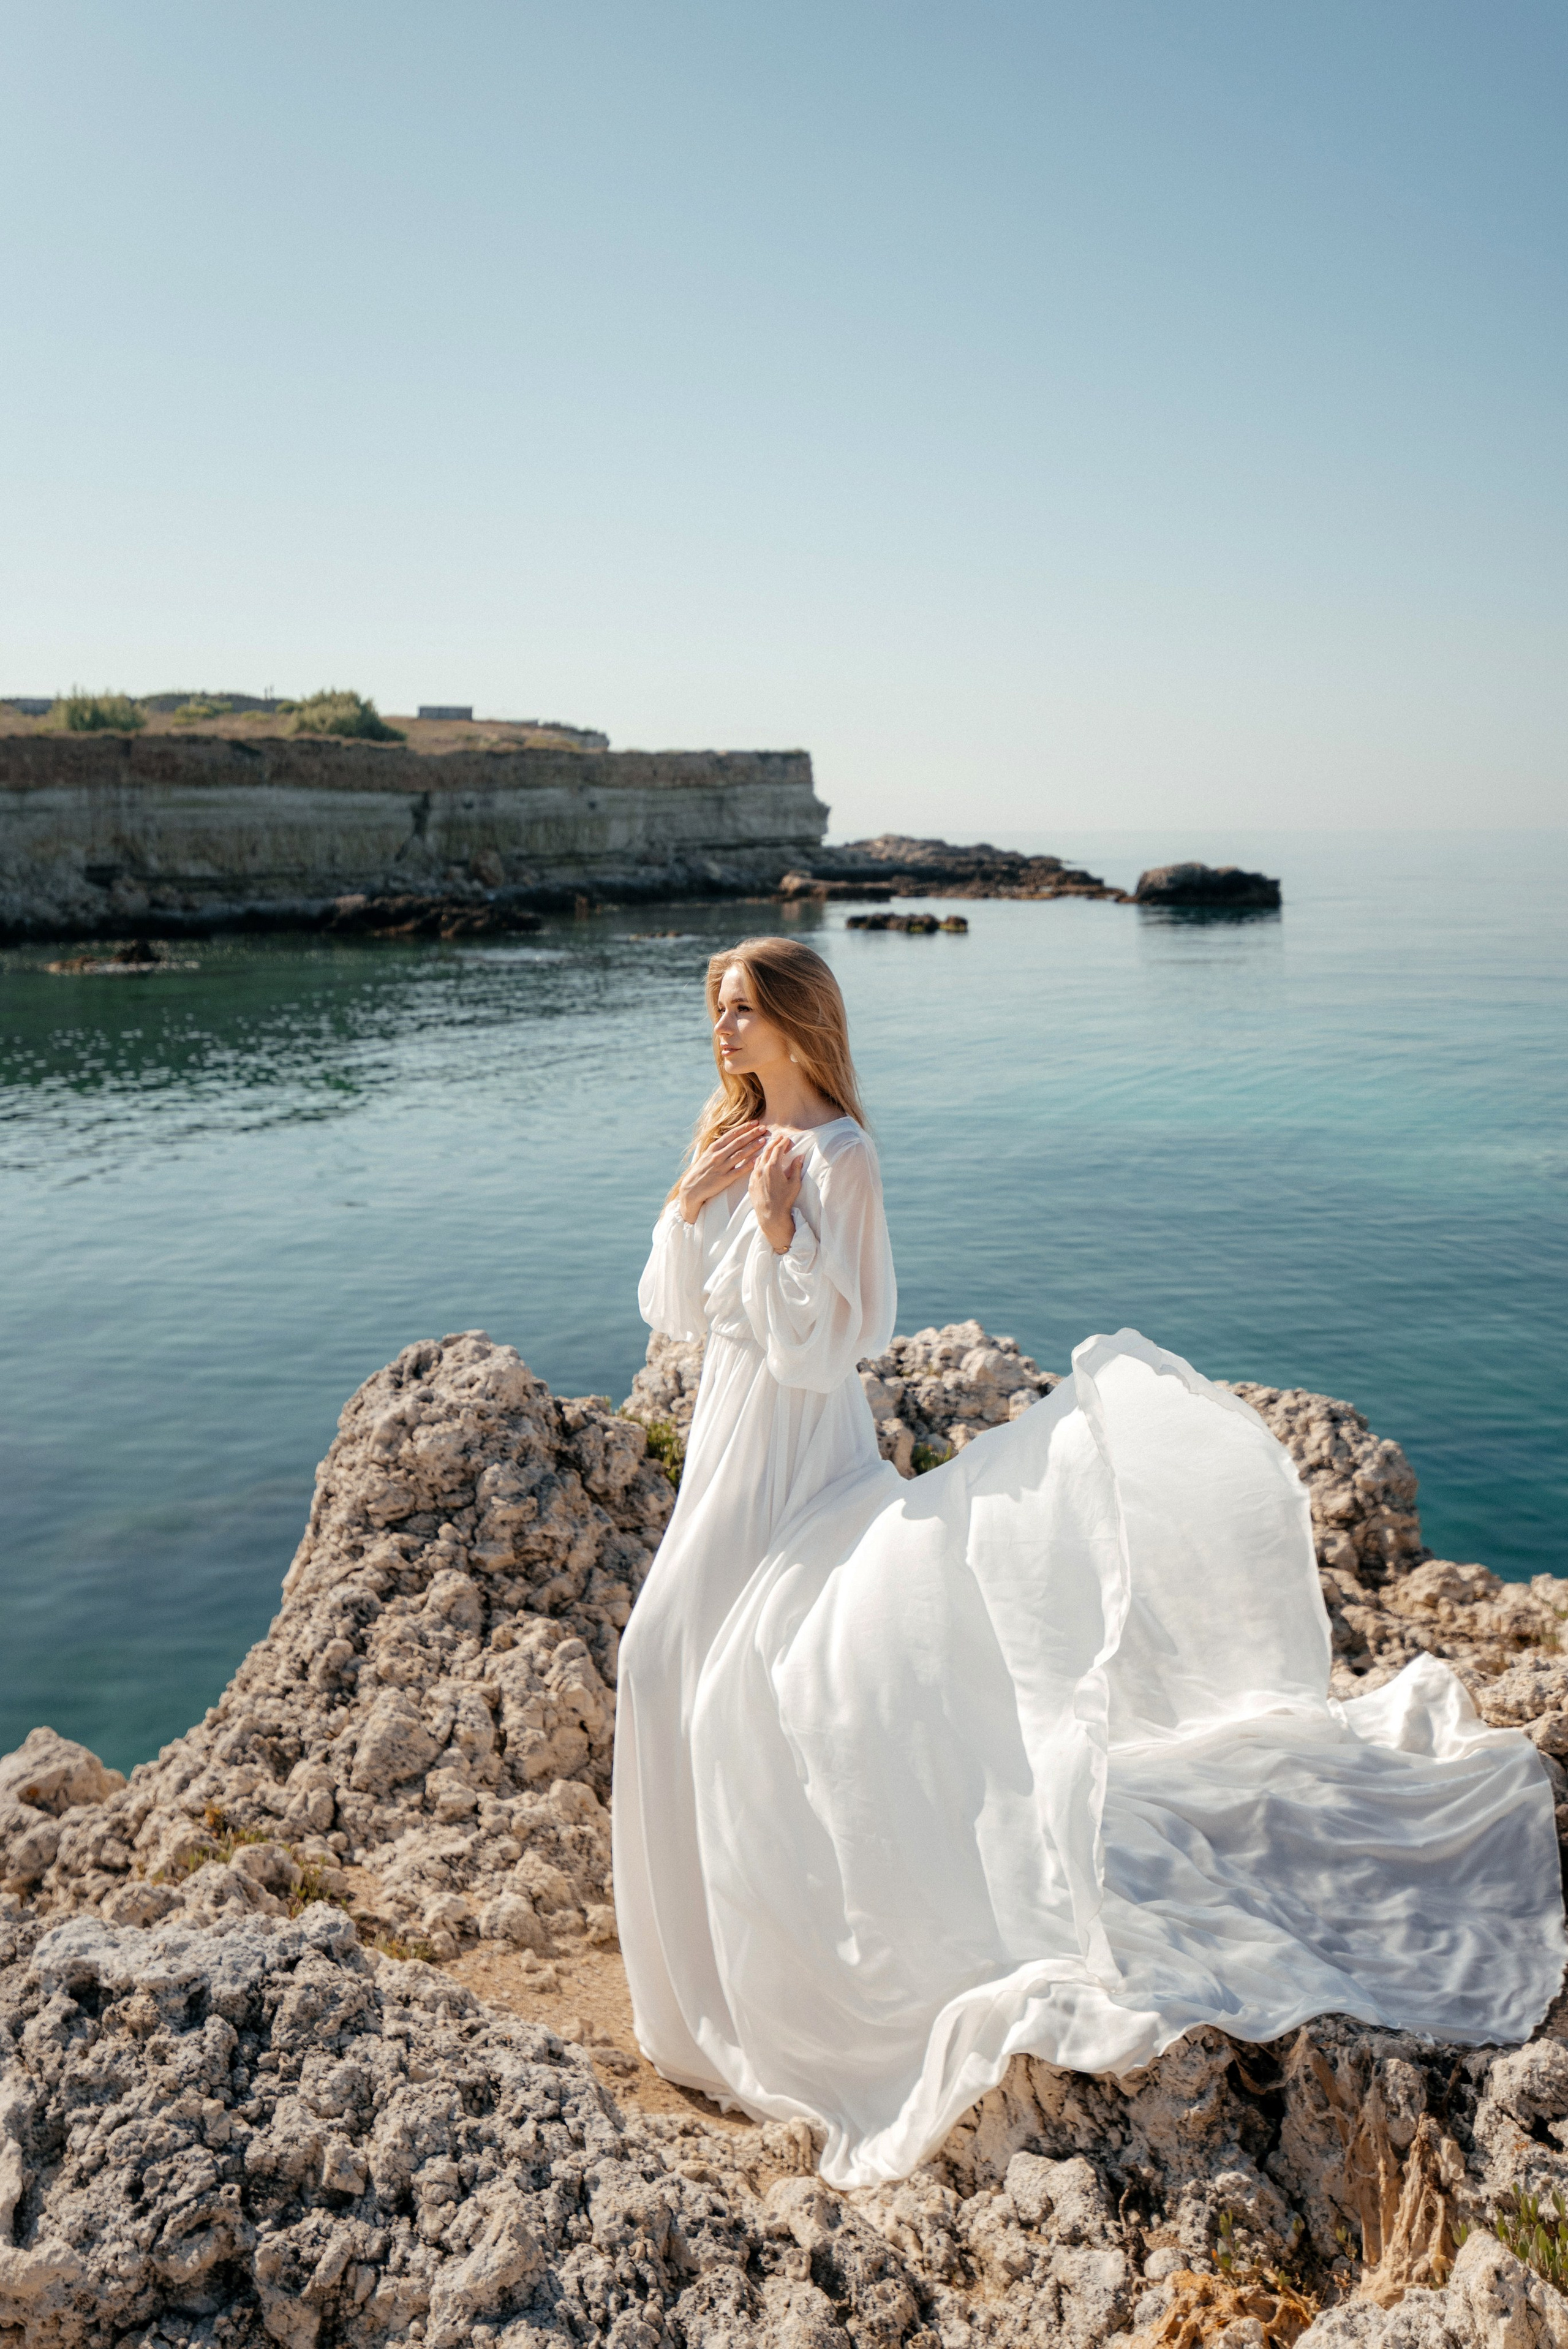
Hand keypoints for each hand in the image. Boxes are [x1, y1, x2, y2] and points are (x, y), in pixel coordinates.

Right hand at [677, 1122, 767, 1221]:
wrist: (691, 1188)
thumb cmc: (702, 1170)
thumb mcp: (707, 1154)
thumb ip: (720, 1146)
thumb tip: (733, 1137)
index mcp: (714, 1148)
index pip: (732, 1134)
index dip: (744, 1127)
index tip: (755, 1122)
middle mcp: (717, 1155)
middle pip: (738, 1142)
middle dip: (751, 1134)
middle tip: (763, 1128)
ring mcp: (721, 1167)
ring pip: (740, 1154)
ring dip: (752, 1146)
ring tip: (763, 1140)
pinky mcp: (724, 1179)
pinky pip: (738, 1171)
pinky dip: (748, 1165)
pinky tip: (757, 1160)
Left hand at [749, 1129, 803, 1252]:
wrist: (770, 1216)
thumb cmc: (785, 1201)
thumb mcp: (794, 1184)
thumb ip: (796, 1168)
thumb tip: (800, 1157)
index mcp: (773, 1167)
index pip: (777, 1149)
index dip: (783, 1143)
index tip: (786, 1139)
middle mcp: (761, 1169)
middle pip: (767, 1151)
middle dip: (774, 1143)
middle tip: (779, 1138)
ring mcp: (754, 1176)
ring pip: (758, 1158)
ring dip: (765, 1151)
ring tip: (770, 1147)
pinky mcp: (750, 1183)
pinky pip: (754, 1168)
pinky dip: (758, 1161)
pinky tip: (761, 1161)